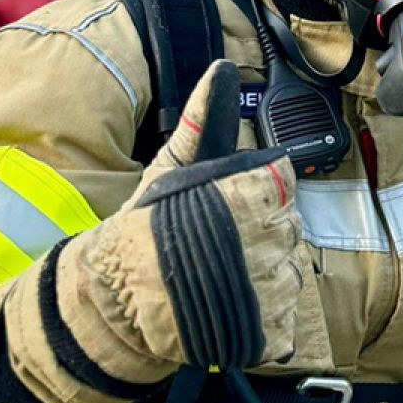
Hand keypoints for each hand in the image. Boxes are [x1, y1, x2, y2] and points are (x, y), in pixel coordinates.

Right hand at [12, 61, 302, 400]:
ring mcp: (271, 291)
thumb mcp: (174, 168)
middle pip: (289, 228)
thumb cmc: (147, 228)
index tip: (225, 208)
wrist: (113, 301)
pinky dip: (265, 320)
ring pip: (289, 272)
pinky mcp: (269, 333)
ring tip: (217, 278)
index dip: (256, 196)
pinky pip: (285, 321)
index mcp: (252, 196)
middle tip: (216, 247)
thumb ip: (205, 119)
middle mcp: (269, 242)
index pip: (284, 186)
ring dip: (261, 277)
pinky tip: (231, 311)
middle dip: (259, 236)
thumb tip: (221, 68)